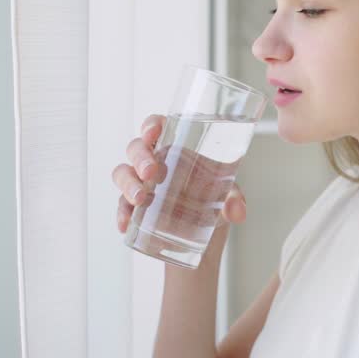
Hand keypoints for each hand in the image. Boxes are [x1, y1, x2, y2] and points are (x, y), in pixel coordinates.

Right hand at [111, 114, 247, 233]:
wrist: (206, 232)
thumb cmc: (214, 200)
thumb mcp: (228, 196)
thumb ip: (234, 200)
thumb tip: (238, 212)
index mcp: (176, 147)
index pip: (157, 126)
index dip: (151, 125)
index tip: (153, 132)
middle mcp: (155, 161)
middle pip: (136, 148)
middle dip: (140, 157)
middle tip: (151, 172)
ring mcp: (142, 183)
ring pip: (122, 173)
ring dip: (128, 184)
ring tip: (141, 199)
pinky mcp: (135, 208)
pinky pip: (121, 206)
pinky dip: (121, 214)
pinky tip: (126, 225)